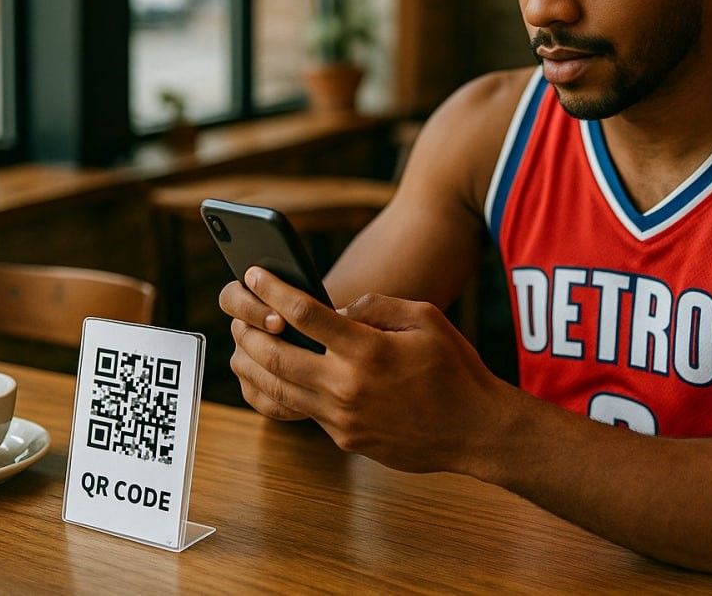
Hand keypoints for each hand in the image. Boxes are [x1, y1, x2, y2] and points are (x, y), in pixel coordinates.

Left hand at [223, 267, 509, 473]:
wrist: (474, 429)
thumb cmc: (454, 367)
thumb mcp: (424, 318)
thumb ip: (375, 306)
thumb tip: (335, 310)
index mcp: (367, 349)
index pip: (304, 313)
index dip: (273, 289)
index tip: (255, 273)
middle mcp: (348, 385)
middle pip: (276, 355)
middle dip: (249, 330)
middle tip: (237, 312)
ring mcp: (342, 417)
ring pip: (277, 389)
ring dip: (251, 364)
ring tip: (242, 344)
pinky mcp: (343, 438)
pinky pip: (299, 411)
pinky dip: (275, 390)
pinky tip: (268, 375)